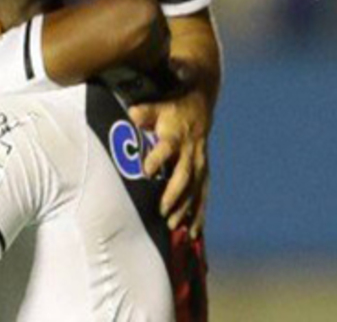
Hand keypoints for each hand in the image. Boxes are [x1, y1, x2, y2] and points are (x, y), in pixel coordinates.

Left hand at [129, 88, 209, 237]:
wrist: (199, 104)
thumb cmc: (171, 107)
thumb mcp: (156, 105)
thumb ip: (144, 112)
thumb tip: (132, 114)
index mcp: (175, 136)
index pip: (166, 148)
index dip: (157, 158)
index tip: (147, 170)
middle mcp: (190, 153)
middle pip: (183, 176)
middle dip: (173, 195)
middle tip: (161, 212)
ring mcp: (199, 164)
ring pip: (194, 191)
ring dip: (185, 209)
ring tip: (174, 227)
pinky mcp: (203, 172)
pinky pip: (202, 196)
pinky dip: (199, 214)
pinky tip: (194, 233)